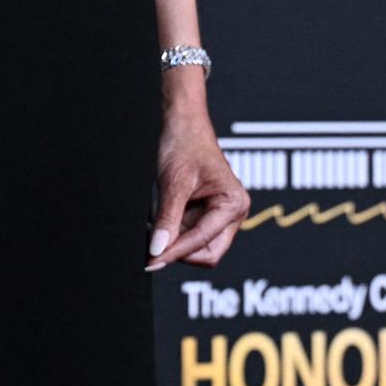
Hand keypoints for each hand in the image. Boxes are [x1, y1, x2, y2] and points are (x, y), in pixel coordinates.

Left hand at [146, 90, 248, 271]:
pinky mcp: (208, 214)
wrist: (183, 123)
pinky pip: (192, 235)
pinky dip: (175, 234)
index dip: (174, 252)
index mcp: (233, 203)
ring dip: (176, 243)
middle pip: (207, 253)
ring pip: (198, 247)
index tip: (151, 261)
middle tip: (153, 248)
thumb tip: (157, 250)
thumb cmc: (185, 143)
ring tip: (155, 226)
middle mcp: (234, 212)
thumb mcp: (174, 183)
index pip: (202, 240)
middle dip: (181, 252)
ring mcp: (222, 215)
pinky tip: (161, 221)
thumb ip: (167, 219)